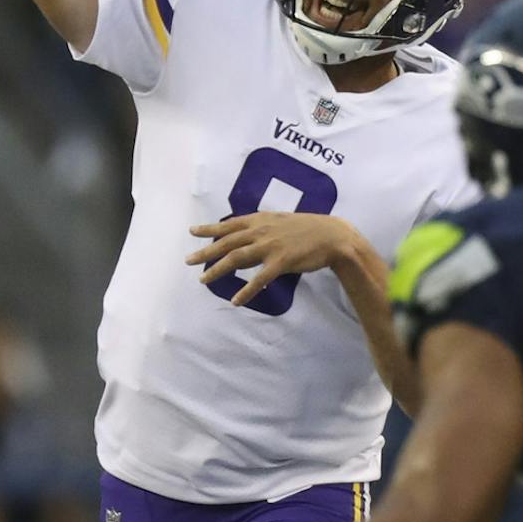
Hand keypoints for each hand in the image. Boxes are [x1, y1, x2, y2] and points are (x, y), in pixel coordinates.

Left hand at [189, 213, 360, 306]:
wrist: (333, 236)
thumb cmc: (308, 229)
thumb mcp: (281, 222)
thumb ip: (261, 230)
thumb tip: (244, 240)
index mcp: (261, 220)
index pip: (229, 225)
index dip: (210, 229)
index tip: (192, 232)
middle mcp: (261, 231)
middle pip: (226, 242)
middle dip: (205, 252)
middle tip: (188, 261)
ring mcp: (270, 246)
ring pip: (236, 258)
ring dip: (217, 270)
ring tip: (203, 280)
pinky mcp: (281, 262)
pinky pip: (259, 279)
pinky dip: (246, 291)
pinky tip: (236, 301)